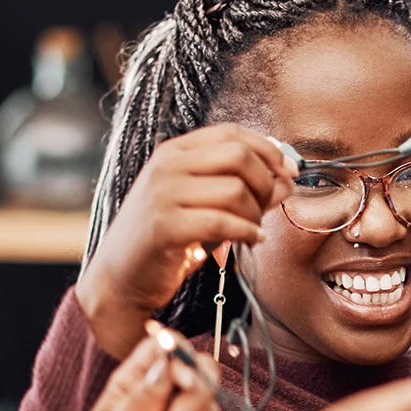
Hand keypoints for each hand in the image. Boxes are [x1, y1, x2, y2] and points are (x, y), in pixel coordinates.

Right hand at [76, 124, 297, 358]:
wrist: (120, 277)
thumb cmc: (166, 240)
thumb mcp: (204, 206)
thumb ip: (244, 190)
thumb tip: (287, 181)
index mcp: (175, 152)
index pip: (232, 133)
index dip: (268, 150)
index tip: (289, 172)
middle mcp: (166, 165)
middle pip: (238, 156)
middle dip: (265, 183)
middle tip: (266, 209)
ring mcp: (162, 194)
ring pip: (235, 191)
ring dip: (255, 215)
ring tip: (251, 231)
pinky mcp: (165, 226)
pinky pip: (223, 223)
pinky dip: (246, 233)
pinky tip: (251, 241)